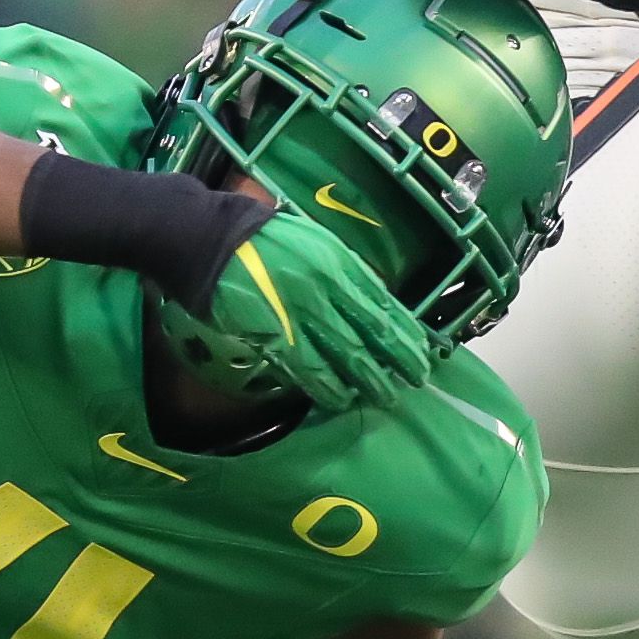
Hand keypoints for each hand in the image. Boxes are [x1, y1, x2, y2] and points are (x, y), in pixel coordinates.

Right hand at [201, 210, 436, 413]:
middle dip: (397, 363)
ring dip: (366, 382)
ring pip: (343, 358)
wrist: (213, 243)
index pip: (384, 306)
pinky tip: (341, 398)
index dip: (407, 335)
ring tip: (383, 397)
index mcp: (338, 265)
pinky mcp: (271, 336)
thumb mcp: (319, 244)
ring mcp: (298, 316)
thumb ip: (348, 273)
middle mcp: (324, 291)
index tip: (424, 352)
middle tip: (416, 381)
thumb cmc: (268, 240)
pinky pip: (306, 369)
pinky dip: (327, 387)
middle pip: (371, 335)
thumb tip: (376, 304)